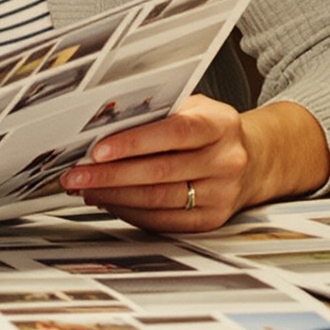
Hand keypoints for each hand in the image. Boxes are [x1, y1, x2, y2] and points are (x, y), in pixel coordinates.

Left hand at [58, 97, 329, 233]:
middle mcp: (225, 161)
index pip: (174, 132)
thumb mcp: (193, 108)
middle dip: (110, 175)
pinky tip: (108, 201)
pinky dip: (130, 212)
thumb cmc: (211, 129)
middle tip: (75, 175)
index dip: (134, 142)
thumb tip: (102, 123)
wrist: (254, 160)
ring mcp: (221, 194)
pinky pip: (163, 221)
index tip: (97, 149)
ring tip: (84, 188)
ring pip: (158, 200)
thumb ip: (156, 113)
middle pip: (160, 172)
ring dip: (114, 195)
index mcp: (220, 125)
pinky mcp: (211, 220)